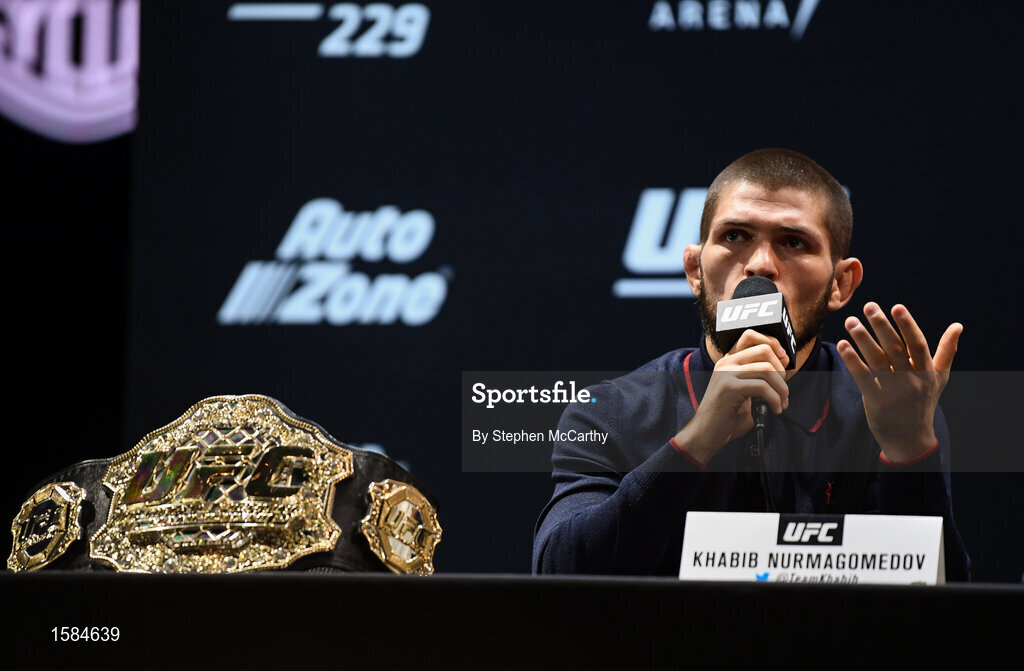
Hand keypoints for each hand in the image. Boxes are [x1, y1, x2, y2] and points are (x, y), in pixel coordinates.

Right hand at [675, 330, 789, 464]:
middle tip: (783, 391)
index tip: (784, 365)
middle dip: (781, 371)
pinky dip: (775, 399)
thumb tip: (783, 369)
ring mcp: (726, 374)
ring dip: (781, 389)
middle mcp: (726, 363)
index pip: (752, 336)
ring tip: (781, 403)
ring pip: (767, 369)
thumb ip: (759, 379)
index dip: (774, 346)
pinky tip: (774, 409)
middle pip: (764, 350)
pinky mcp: (729, 388)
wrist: (706, 434)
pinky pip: (762, 387)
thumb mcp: (745, 392)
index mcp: (729, 361)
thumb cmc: (727, 417)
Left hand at [837, 302, 961, 462]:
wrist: (910, 439)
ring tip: (851, 321)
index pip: (917, 345)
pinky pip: (863, 378)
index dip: (908, 326)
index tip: (897, 307)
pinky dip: (853, 361)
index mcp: (927, 372)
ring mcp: (894, 392)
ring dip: (863, 339)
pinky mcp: (877, 402)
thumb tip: (958, 326)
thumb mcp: (938, 378)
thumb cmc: (923, 402)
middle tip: (869, 306)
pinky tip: (843, 345)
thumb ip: (947, 351)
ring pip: (877, 360)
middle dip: (882, 326)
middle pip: (895, 348)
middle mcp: (912, 380)